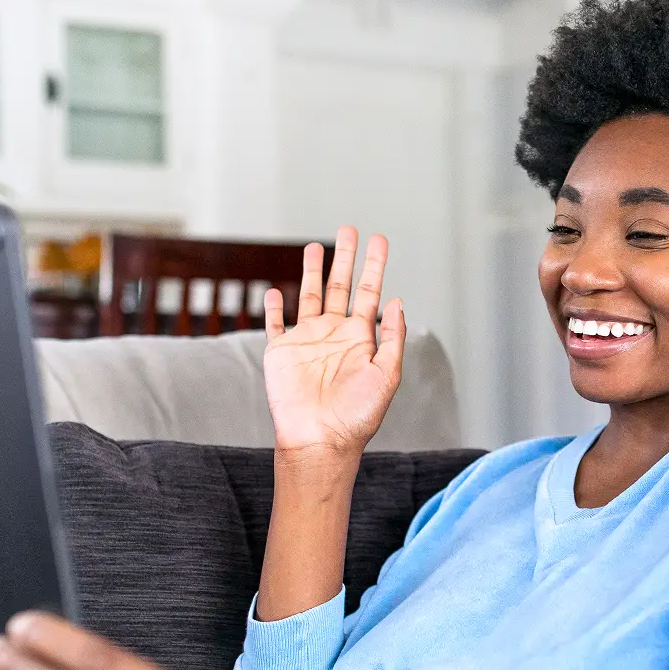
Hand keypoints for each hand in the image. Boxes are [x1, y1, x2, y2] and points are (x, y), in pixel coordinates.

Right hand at [262, 226, 403, 457]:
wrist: (320, 440)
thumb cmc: (357, 415)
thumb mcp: (386, 375)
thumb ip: (391, 336)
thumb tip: (396, 300)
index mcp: (360, 338)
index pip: (370, 292)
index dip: (375, 265)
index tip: (379, 239)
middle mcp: (334, 334)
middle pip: (340, 286)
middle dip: (344, 258)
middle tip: (348, 229)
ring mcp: (307, 341)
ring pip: (308, 296)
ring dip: (311, 271)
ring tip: (314, 247)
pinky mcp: (281, 353)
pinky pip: (275, 325)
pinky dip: (273, 308)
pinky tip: (273, 291)